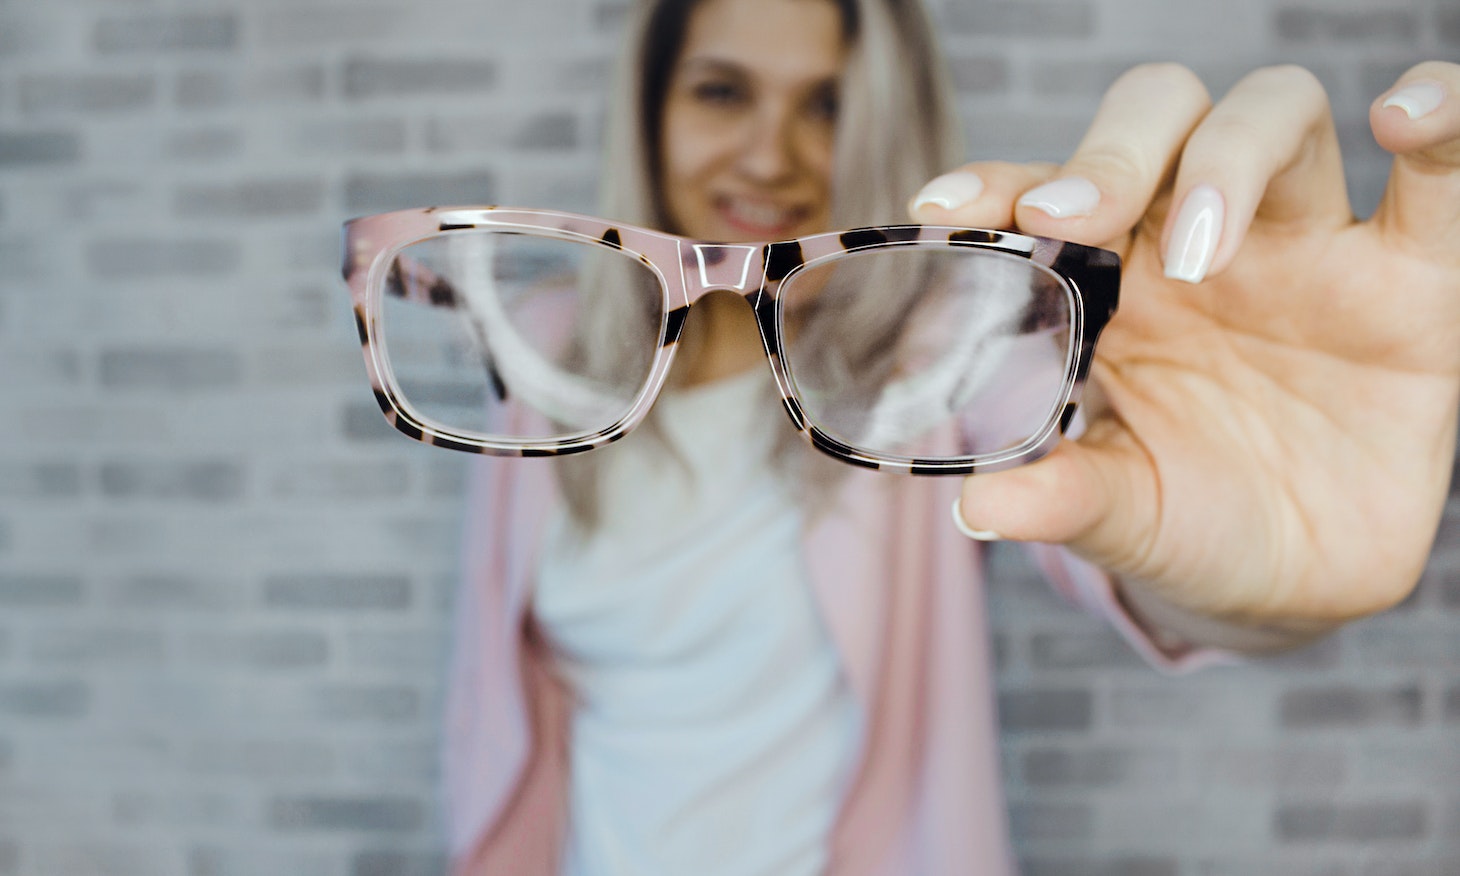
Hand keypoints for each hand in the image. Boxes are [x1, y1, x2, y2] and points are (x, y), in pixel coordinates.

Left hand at [915, 62, 1459, 637]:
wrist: (1294, 580)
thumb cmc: (1186, 521)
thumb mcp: (1121, 515)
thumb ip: (1062, 497)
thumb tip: (979, 507)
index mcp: (1109, 282)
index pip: (1047, 193)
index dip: (997, 182)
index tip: (943, 208)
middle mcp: (1199, 241)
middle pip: (1158, 120)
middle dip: (1109, 152)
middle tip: (1069, 223)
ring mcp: (1305, 247)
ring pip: (1274, 113)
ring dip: (1228, 155)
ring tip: (1201, 254)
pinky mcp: (1413, 278)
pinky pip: (1444, 174)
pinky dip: (1443, 116)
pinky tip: (1405, 120)